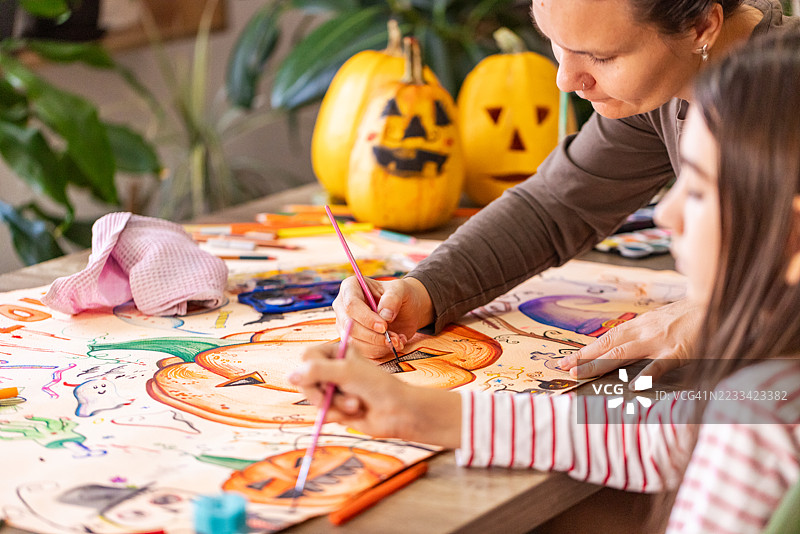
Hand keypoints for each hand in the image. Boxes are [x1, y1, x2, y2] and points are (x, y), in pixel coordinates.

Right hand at [288, 343, 460, 447]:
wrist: (398, 411)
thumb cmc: (378, 385)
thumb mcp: (346, 372)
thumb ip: (316, 371)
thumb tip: (290, 376)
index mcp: (337, 351)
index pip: (306, 356)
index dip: (309, 370)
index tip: (319, 378)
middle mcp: (334, 368)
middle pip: (305, 380)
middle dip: (321, 393)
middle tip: (331, 398)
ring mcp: (335, 388)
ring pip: (314, 399)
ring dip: (334, 405)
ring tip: (356, 404)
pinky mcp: (337, 407)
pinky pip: (323, 413)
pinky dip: (337, 415)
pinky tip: (355, 412)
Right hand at [331, 276, 433, 358]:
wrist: (405, 310)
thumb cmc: (400, 295)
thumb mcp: (400, 290)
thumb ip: (393, 299)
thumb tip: (385, 316)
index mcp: (350, 287)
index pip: (351, 305)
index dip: (366, 318)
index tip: (384, 327)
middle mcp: (342, 306)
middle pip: (349, 327)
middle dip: (373, 336)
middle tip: (394, 338)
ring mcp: (345, 325)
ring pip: (354, 342)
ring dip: (378, 345)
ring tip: (398, 340)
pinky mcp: (351, 339)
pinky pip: (361, 351)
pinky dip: (379, 351)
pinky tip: (393, 343)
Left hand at [559, 298, 701, 382]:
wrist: (721, 302)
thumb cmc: (693, 315)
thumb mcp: (664, 321)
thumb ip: (645, 334)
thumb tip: (626, 348)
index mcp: (641, 324)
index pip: (607, 338)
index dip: (585, 350)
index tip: (566, 360)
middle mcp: (644, 331)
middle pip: (607, 346)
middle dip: (583, 357)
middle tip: (562, 368)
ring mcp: (660, 341)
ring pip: (622, 354)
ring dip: (598, 365)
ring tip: (579, 375)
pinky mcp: (679, 352)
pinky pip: (658, 365)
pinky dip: (645, 375)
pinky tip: (631, 386)